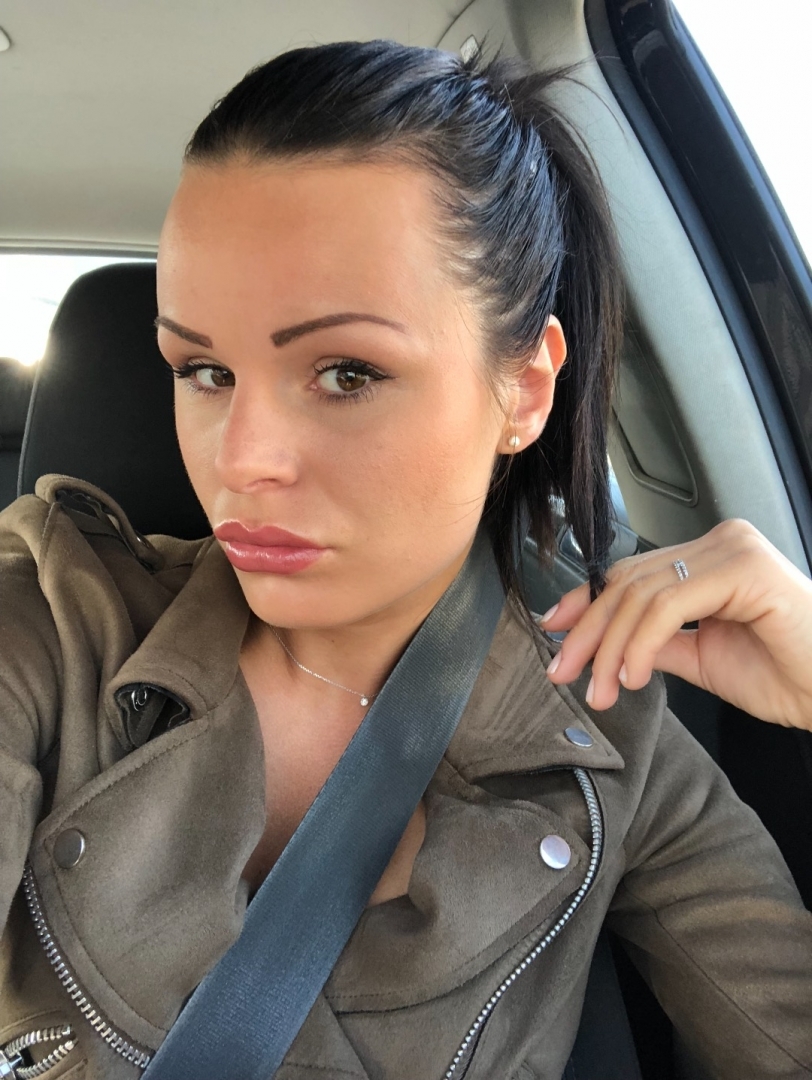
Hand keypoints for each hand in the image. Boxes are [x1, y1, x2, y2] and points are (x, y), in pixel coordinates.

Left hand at [541, 519, 811, 729]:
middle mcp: (720, 543)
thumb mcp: (701, 659)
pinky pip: (670, 604)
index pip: (631, 573)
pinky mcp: (745, 567)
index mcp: (710, 559)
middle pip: (629, 581)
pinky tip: (631, 676)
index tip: (553, 632)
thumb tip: (604, 643)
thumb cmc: (788, 675)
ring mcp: (733, 549)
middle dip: (587, 630)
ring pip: (642, 593)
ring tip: (601, 689)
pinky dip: (639, 642)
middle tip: (562, 672)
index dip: (586, 602)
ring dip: (609, 647)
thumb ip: (655, 643)